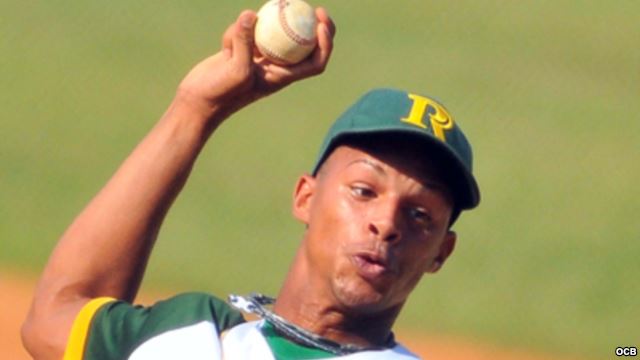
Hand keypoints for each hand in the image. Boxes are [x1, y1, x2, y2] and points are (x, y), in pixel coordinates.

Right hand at [175, 8, 335, 123]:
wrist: (197, 101)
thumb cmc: (222, 93)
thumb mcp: (235, 68)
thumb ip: (244, 42)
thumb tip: (250, 13)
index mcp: (283, 76)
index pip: (315, 61)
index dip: (325, 43)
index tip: (320, 23)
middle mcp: (274, 67)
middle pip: (303, 45)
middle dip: (312, 26)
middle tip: (312, 7)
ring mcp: (257, 58)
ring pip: (269, 32)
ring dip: (258, 26)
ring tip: (245, 28)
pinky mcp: (241, 52)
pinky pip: (245, 32)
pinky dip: (235, 32)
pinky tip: (224, 46)